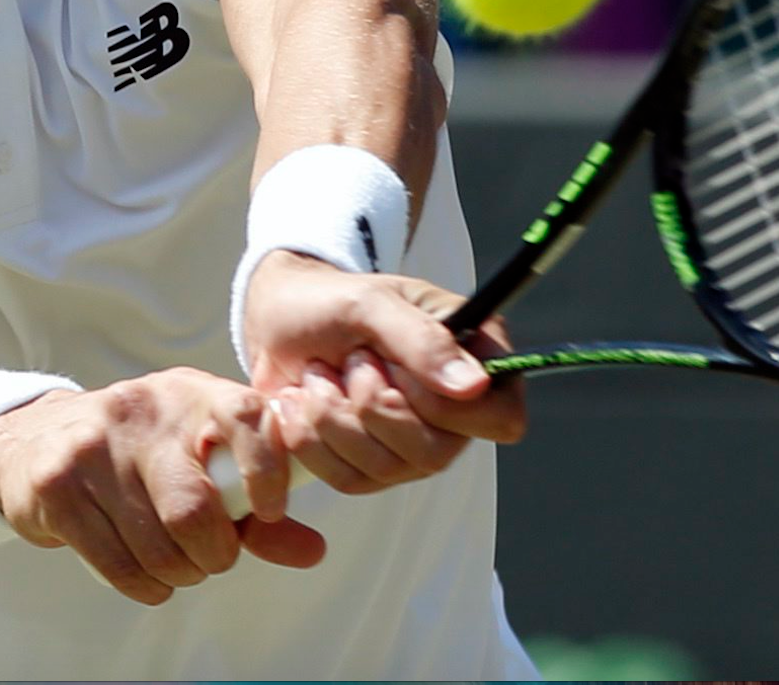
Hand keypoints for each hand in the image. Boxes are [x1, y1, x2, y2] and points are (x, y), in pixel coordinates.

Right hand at [0, 368, 322, 605]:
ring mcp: (94, 448)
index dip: (268, 469)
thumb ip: (256, 508)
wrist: (32, 440)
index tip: (270, 510)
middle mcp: (143, 410)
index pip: (247, 415)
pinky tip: (143, 571)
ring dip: (177, 574)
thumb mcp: (197, 458)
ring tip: (173, 562)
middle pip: (194, 511)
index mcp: (190, 394)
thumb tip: (314, 551)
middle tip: (208, 558)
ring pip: (157, 548)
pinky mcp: (57, 487)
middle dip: (212, 555)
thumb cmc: (138, 455)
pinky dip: (144, 586)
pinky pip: (118, 566)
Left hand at [240, 252, 527, 496]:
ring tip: (319, 374)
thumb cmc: (332, 301)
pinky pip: (348, 479)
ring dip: (335, 417)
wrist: (278, 320)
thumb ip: (422, 340)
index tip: (399, 370)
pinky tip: (301, 400)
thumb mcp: (371, 303)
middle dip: (373, 404)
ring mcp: (412, 444)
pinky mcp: (369, 467)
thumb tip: (476, 387)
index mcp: (474, 358)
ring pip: (387, 469)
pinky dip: (313, 440)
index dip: (452, 409)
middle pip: (435, 453)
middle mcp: (453, 412)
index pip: (501, 417)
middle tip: (351, 358)